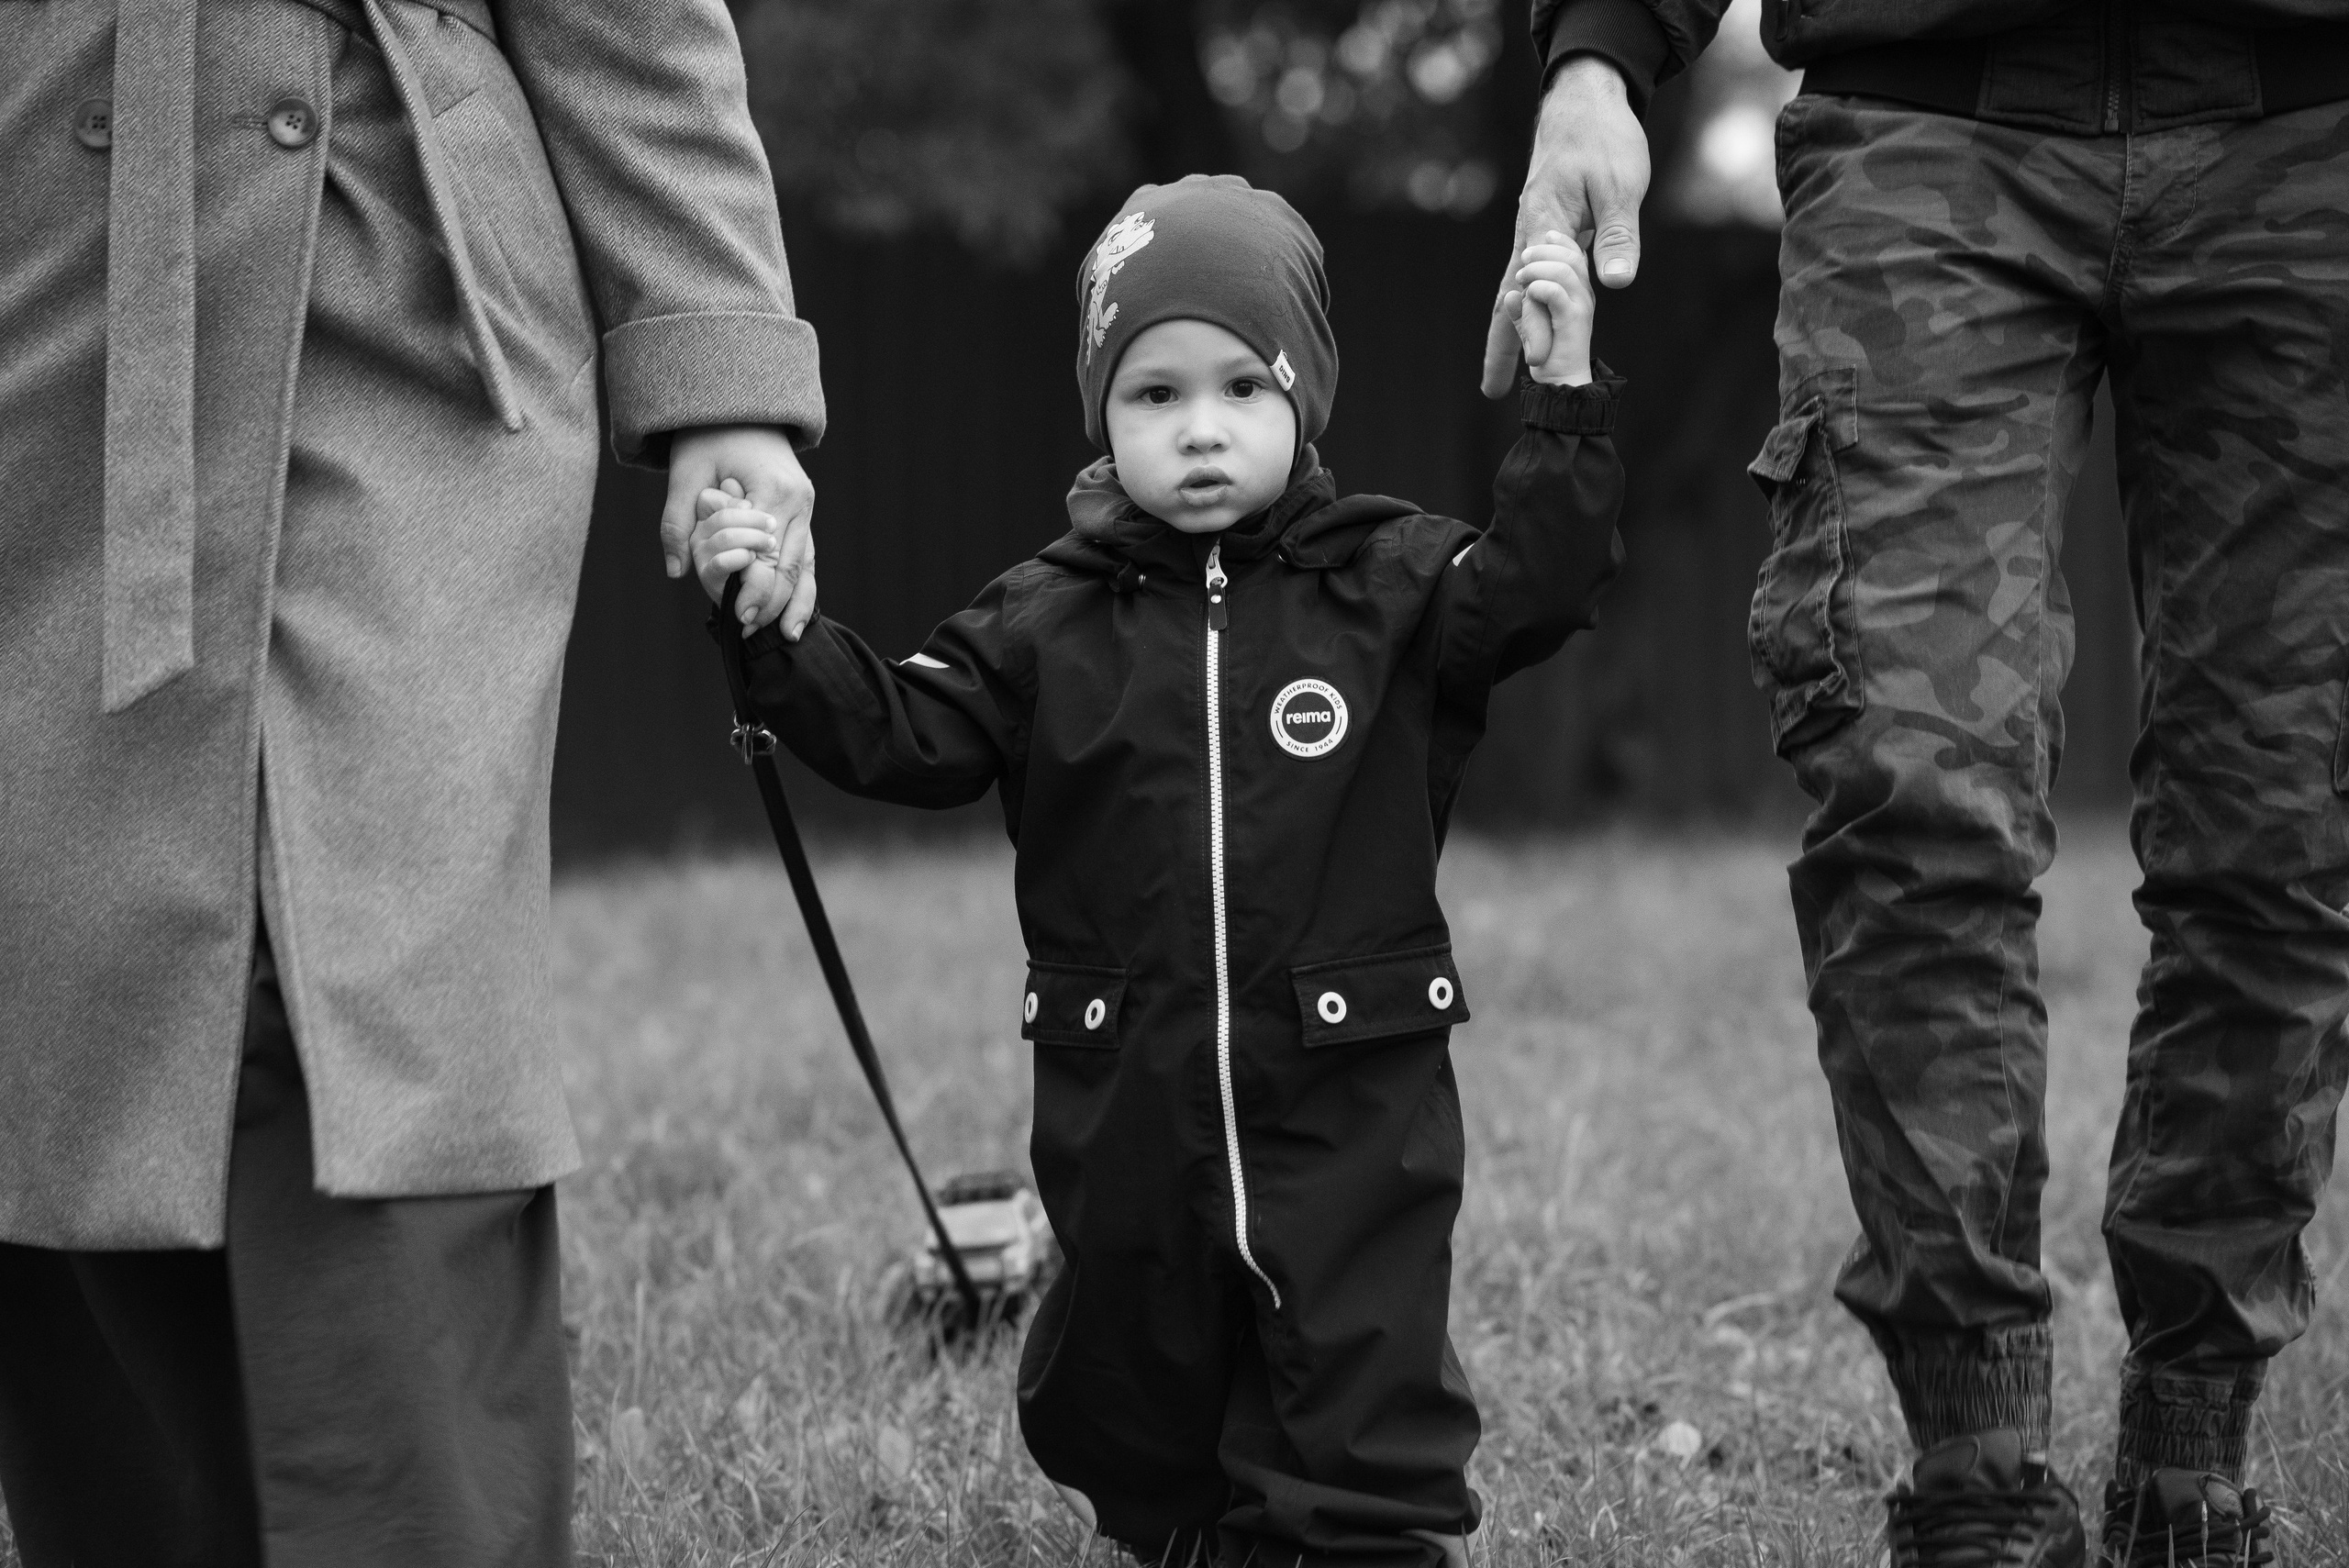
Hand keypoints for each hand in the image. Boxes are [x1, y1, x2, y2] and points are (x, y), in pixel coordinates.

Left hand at [661, 425, 816, 637]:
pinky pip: (805, 555)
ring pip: (805, 565)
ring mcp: (805, 507)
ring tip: (784, 636)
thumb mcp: (685, 473)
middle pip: (789, 566)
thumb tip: (675, 569)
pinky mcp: (803, 511)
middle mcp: (798, 501)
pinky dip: (800, 586)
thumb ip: (677, 521)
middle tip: (748, 630)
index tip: (737, 617)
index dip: (752, 589)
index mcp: (773, 490)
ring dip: (793, 602)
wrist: (741, 405)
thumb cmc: (708, 435)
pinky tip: (794, 615)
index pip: (764, 554)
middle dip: (770, 603)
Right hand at [1480, 56, 1648, 398]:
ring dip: (1509, 333)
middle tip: (1491, 390)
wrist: (1584, 102)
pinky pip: (1529, 280)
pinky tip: (1529, 327)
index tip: (1538, 365)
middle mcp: (1530, 238)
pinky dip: (1525, 309)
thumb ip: (1618, 234)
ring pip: (1515, 293)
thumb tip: (1614, 284)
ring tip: (1499, 375)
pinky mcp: (1545, 233)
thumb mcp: (1619, 185)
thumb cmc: (1604, 139)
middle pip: (1508, 301)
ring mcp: (1533, 237)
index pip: (1537, 292)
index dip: (1537, 329)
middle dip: (1501, 346)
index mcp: (1544, 228)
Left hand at [1512, 232, 1594, 386]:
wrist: (1564, 385)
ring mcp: (1581, 306)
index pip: (1575, 253)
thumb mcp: (1533, 327)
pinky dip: (1539, 288)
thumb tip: (1511, 297)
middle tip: (1525, 259)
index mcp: (1578, 292)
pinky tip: (1529, 293)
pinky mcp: (1573, 321)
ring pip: (1565, 271)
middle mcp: (1583, 296)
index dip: (1559, 240)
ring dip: (1538, 269)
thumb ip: (1523, 310)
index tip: (1543, 235)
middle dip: (1544, 250)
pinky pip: (1556, 293)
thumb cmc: (1551, 357)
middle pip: (1572, 256)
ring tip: (1523, 279)